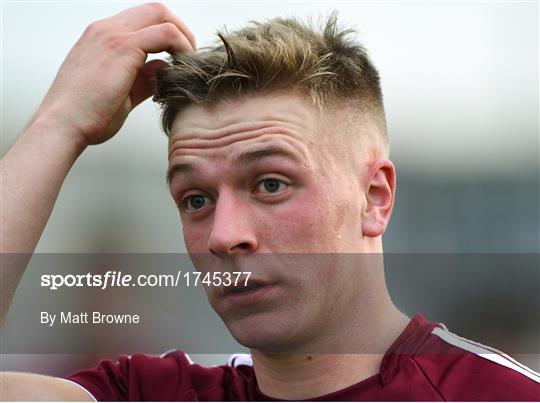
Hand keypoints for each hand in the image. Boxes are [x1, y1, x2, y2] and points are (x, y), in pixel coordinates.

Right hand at [33, 2, 195, 146]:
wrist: (63, 125)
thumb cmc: (86, 115)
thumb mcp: (121, 92)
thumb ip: (143, 77)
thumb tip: (164, 69)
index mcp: (101, 38)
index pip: (142, 20)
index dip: (167, 33)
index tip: (180, 56)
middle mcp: (105, 29)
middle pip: (155, 10)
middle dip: (180, 29)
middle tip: (190, 55)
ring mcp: (113, 35)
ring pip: (161, 15)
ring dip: (183, 37)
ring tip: (189, 61)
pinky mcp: (123, 47)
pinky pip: (165, 33)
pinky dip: (181, 46)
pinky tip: (184, 66)